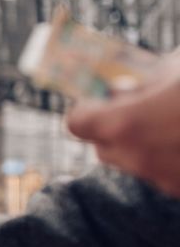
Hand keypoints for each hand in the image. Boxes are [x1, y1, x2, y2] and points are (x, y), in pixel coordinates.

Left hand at [67, 54, 179, 196]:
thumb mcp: (178, 68)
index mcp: (125, 124)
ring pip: (134, 163)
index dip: (85, 108)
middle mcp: (137, 158)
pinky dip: (167, 157)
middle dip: (112, 128)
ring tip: (167, 122)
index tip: (100, 97)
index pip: (76, 123)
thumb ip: (144, 78)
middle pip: (103, 147)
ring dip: (140, 144)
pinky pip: (162, 172)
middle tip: (134, 108)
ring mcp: (163, 178)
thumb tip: (125, 86)